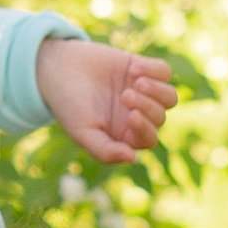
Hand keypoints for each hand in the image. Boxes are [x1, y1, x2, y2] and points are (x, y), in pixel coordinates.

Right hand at [35, 37, 176, 163]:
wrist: (58, 68)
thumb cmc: (68, 105)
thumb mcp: (82, 132)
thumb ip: (105, 150)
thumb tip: (132, 158)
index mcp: (124, 134)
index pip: (148, 139)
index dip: (146, 129)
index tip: (131, 115)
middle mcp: (136, 114)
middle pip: (160, 117)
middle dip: (147, 106)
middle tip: (125, 95)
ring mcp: (141, 91)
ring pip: (169, 97)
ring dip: (157, 90)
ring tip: (135, 81)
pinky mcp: (141, 68)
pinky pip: (163, 72)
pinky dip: (154, 70)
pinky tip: (133, 68)